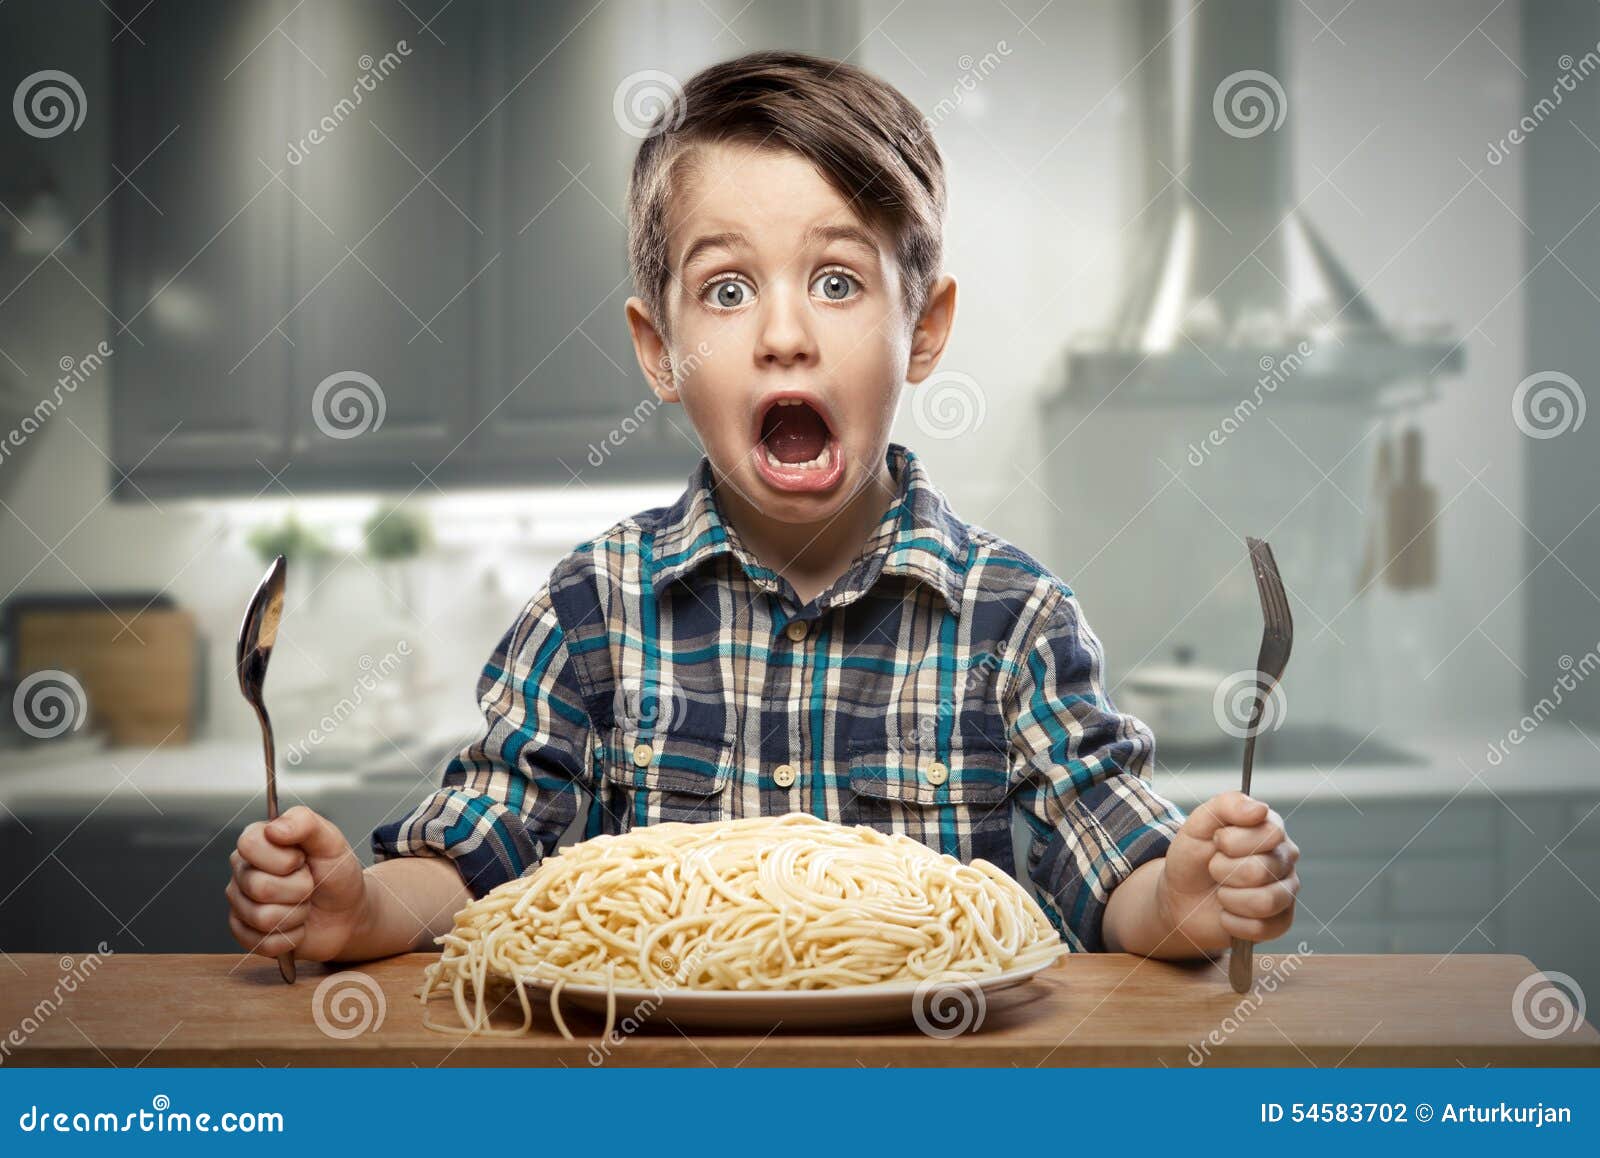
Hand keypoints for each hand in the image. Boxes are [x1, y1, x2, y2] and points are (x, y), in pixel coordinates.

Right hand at [227, 804, 367, 962]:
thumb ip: (305, 823)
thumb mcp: (331, 841)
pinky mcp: (246, 935)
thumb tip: (274, 828)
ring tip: (304, 904)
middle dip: (299, 889)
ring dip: (297, 914)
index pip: (248, 845)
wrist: (347, 912)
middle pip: (259, 887)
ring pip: (262, 917)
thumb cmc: (336, 873)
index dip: (284, 857)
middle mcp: (242, 871)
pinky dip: (292, 936)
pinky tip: (297, 925)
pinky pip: (264, 943)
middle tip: (309, 884)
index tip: (303, 859)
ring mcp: (240, 904)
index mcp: (257, 842)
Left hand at [1156, 791, 1298, 952]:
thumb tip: (1259, 809)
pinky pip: (1263, 928)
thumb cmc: (1193, 858)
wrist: (1180, 896)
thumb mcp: (1198, 824)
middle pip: (1261, 870)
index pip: (1269, 833)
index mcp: (1271, 828)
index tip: (1217, 842)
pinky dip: (1233, 922)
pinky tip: (1226, 913)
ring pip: (1265, 902)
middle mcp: (1285, 858)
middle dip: (1223, 871)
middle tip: (1214, 869)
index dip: (1232, 841)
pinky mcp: (1280, 921)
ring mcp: (1286, 891)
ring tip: (1221, 892)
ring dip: (1229, 898)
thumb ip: (1226, 805)